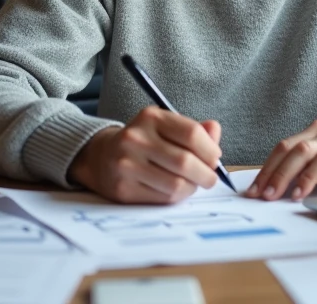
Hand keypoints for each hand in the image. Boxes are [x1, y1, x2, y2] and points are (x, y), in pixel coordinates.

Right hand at [68, 106, 222, 203]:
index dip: (210, 149)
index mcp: (151, 118)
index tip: (215, 158)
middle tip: (210, 178)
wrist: (101, 157)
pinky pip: (163, 198)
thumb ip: (193, 129)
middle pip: (185, 161)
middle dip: (206, 174)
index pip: (191, 133)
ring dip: (192, 187)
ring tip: (192, 184)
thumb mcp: (165, 127)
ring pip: (176, 184)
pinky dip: (177, 197)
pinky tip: (175, 190)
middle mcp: (136, 138)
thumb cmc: (144, 142)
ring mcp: (127, 164)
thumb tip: (214, 130)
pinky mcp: (123, 189)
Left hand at [248, 120, 316, 201]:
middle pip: (288, 148)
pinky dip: (310, 177)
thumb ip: (311, 167)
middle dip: (270, 172)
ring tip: (274, 195)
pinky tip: (301, 192)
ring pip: (303, 151)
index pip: (283, 147)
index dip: (266, 167)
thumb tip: (283, 188)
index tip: (253, 189)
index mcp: (315, 131)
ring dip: (285, 175)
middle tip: (258, 194)